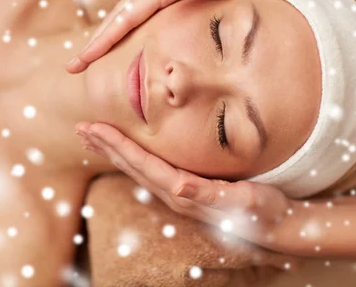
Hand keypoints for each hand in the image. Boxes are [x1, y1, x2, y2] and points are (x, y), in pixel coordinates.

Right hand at [66, 0, 271, 73]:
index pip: (123, 19)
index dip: (101, 42)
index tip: (81, 61)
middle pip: (115, 18)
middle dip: (93, 43)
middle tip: (72, 66)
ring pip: (122, 15)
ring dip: (103, 36)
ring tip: (88, 56)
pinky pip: (134, 13)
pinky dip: (119, 27)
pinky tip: (118, 37)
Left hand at [76, 122, 302, 253]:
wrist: (274, 226)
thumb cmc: (261, 208)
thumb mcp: (241, 199)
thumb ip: (208, 193)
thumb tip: (180, 185)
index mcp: (184, 192)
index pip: (143, 164)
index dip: (118, 145)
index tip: (95, 129)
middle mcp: (174, 194)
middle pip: (132, 166)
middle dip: (106, 146)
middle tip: (81, 128)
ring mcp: (177, 194)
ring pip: (136, 170)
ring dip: (113, 152)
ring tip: (92, 137)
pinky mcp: (184, 191)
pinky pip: (149, 172)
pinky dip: (131, 158)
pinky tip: (123, 150)